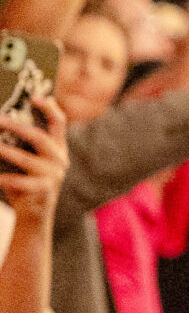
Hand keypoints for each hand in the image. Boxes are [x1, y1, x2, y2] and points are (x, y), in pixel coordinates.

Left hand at [0, 95, 68, 223]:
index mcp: (58, 148)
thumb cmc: (28, 182)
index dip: (49, 107)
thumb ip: (27, 142)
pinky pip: (18, 181)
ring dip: (4, 151)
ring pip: (25, 159)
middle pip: (39, 137)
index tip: (34, 96)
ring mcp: (53, 176)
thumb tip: (6, 121)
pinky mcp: (43, 190)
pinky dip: (3, 178)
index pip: (59, 122)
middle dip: (17, 126)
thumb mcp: (32, 160)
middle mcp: (59, 160)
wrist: (35, 215)